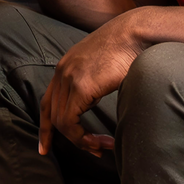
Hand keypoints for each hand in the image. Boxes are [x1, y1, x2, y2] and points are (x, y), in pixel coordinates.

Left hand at [38, 12, 141, 158]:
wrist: (137, 32)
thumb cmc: (129, 49)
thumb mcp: (104, 66)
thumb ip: (94, 81)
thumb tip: (95, 99)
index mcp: (66, 66)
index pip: (47, 102)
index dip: (46, 127)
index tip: (46, 148)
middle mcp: (62, 72)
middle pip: (53, 115)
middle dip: (70, 139)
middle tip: (92, 151)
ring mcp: (69, 78)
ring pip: (62, 123)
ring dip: (82, 141)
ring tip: (102, 147)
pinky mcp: (80, 86)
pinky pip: (70, 122)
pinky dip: (83, 137)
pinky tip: (102, 141)